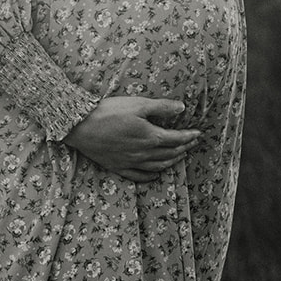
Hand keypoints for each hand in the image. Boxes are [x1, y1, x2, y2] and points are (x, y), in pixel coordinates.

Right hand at [64, 96, 200, 182]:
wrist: (81, 126)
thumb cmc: (109, 111)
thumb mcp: (138, 104)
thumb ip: (161, 107)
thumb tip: (182, 108)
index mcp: (150, 137)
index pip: (176, 139)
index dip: (189, 136)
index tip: (199, 134)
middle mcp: (143, 153)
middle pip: (169, 153)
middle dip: (184, 148)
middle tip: (192, 143)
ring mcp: (131, 162)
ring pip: (157, 166)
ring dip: (171, 161)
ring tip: (180, 157)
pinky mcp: (118, 167)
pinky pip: (139, 176)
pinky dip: (151, 175)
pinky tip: (156, 174)